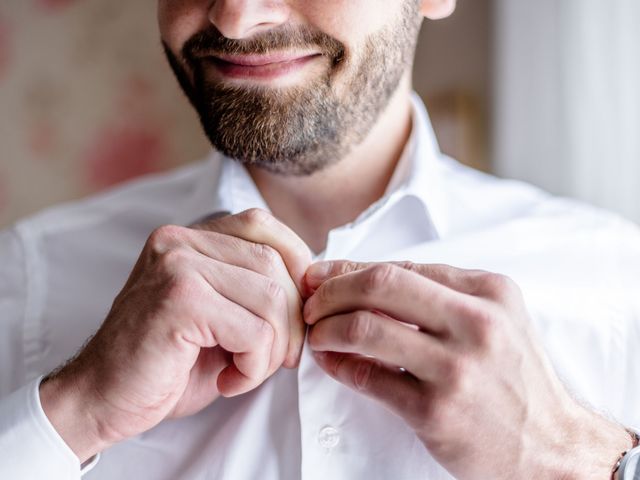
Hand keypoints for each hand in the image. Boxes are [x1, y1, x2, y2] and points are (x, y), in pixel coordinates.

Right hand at [40, 208, 310, 461]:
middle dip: (291, 319)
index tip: (296, 312)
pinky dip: (254, 366)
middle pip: (274, 264)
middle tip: (279, 358)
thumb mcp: (218, 313)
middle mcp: (179, 241)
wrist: (100, 398)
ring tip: (246, 371)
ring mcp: (177, 266)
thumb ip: (254, 287)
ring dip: (274, 348)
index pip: (262, 225)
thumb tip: (313, 283)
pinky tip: (228, 381)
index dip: (294, 264)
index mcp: (189, 238)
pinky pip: (254, 331)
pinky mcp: (179, 302)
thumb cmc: (165, 361)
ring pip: (271, 298)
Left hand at [304, 261, 630, 478]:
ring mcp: (457, 369)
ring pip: (365, 328)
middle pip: (379, 285)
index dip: (351, 268)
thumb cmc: (515, 380)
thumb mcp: (495, 320)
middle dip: (332, 290)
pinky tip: (331, 362)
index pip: (402, 266)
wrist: (550, 447)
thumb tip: (364, 281)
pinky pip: (369, 378)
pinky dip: (339, 366)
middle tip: (311, 302)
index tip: (323, 275)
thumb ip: (439, 296)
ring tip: (317, 333)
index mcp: (490, 292)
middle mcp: (476, 324)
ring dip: (327, 328)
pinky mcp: (437, 412)